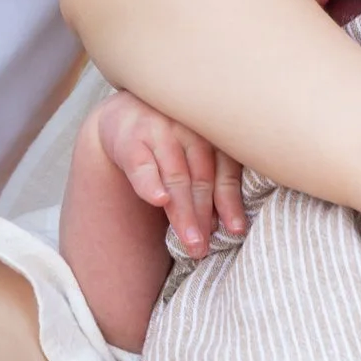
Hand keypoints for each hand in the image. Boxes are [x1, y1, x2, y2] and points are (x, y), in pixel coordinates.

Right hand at [94, 90, 248, 256]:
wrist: (125, 111)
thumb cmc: (173, 138)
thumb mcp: (197, 147)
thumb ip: (213, 176)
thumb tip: (231, 226)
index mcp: (212, 132)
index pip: (225, 171)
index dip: (230, 202)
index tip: (235, 230)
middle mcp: (189, 128)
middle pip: (201, 178)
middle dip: (204, 216)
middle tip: (204, 249)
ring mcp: (159, 131)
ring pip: (176, 176)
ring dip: (183, 211)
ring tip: (190, 241)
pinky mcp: (130, 139)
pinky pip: (142, 164)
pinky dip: (150, 182)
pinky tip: (158, 200)